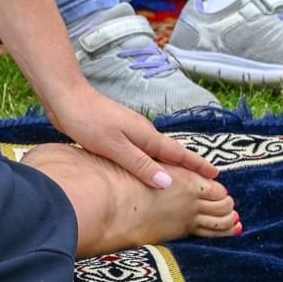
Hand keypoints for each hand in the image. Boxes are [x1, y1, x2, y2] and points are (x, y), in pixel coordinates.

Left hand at [47, 82, 219, 190]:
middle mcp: (142, 133)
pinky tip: (146, 169)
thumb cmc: (89, 120)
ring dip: (169, 165)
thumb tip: (168, 182)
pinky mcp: (116, 134)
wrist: (65, 97)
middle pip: (171, 154)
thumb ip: (140, 165)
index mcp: (146, 136)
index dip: (197, 166)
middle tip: (205, 184)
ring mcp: (129, 132)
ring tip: (180, 180)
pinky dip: (150, 162)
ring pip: (155, 153)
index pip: (178, 154)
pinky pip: (140, 152)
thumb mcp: (115, 146)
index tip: (217, 176)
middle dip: (188, 168)